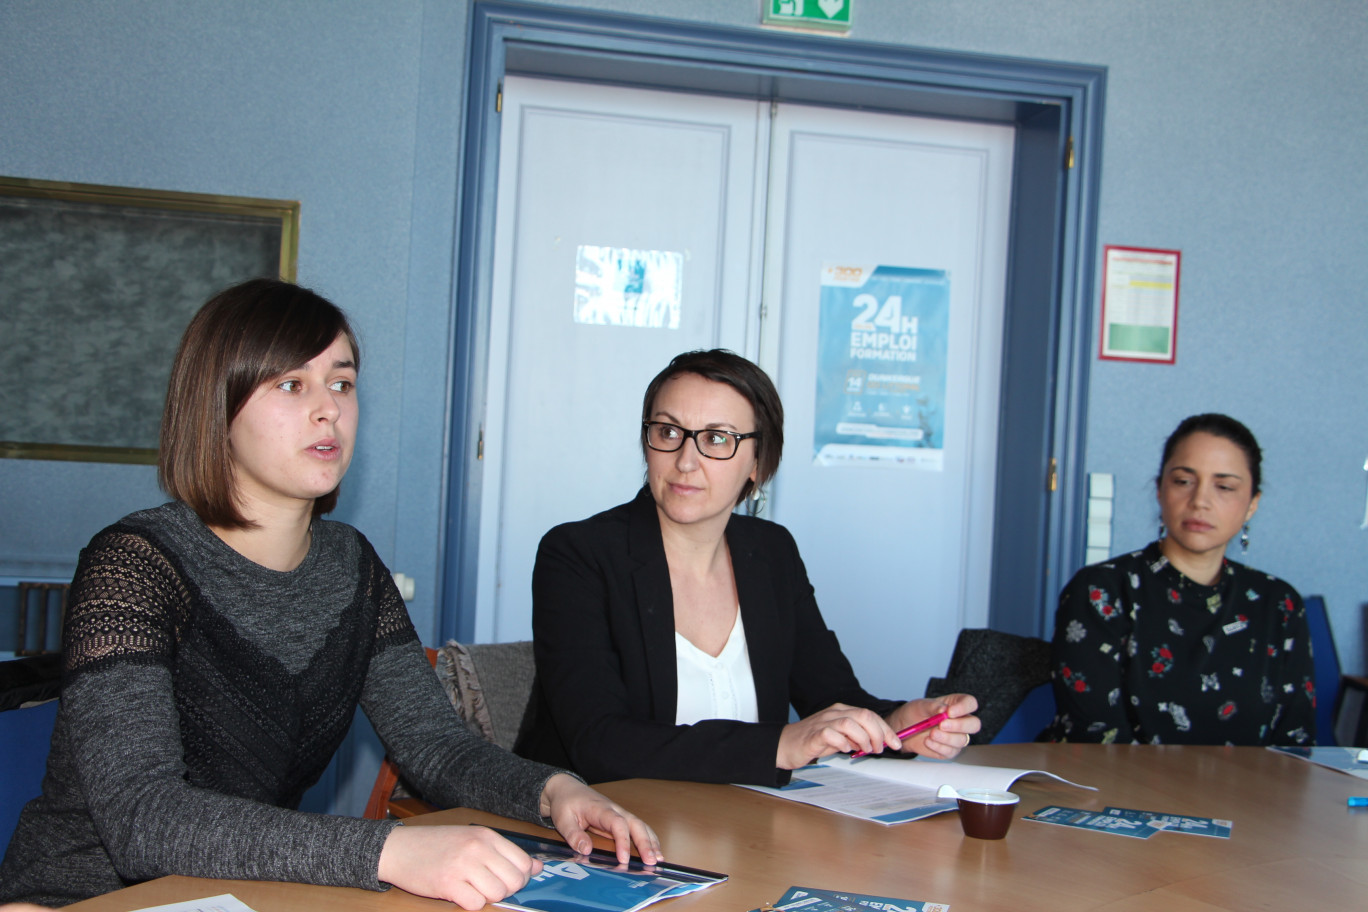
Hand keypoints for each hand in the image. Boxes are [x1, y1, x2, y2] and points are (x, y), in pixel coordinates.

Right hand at [377, 824, 539, 908]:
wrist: (399, 849)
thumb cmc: (436, 845)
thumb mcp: (472, 839)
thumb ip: (504, 853)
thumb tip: (537, 868)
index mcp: (486, 835)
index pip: (523, 862)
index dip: (520, 877)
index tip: (506, 879)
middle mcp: (478, 848)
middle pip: (514, 881)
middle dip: (506, 890)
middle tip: (488, 887)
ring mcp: (463, 866)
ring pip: (497, 893)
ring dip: (488, 897)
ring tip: (472, 890)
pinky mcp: (448, 884)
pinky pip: (476, 904)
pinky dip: (471, 904)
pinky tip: (460, 894)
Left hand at [540, 773, 662, 864]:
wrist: (567, 789)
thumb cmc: (565, 803)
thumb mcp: (562, 819)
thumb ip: (573, 835)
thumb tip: (586, 850)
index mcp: (600, 809)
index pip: (617, 823)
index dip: (623, 841)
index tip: (624, 860)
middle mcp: (614, 810)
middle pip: (635, 824)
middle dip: (645, 843)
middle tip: (651, 862)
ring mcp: (619, 814)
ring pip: (640, 825)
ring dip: (651, 842)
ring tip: (659, 859)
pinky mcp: (620, 819)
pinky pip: (637, 828)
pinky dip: (648, 839)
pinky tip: (655, 852)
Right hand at [777, 703, 898, 768]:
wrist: (784, 746)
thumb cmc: (811, 742)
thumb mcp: (839, 738)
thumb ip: (856, 738)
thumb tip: (877, 744)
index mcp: (841, 712)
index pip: (870, 715)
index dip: (886, 730)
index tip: (896, 744)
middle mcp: (833, 713)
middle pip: (864, 715)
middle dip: (878, 734)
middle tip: (879, 749)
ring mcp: (823, 722)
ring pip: (850, 723)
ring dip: (863, 739)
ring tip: (864, 751)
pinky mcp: (814, 735)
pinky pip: (832, 734)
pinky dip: (843, 743)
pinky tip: (844, 750)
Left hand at [886, 694, 980, 759]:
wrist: (905, 727)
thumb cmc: (916, 712)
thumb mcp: (921, 705)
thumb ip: (933, 706)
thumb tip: (944, 710)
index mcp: (956, 705)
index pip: (970, 703)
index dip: (964, 707)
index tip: (950, 712)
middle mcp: (961, 721)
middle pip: (974, 724)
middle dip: (960, 726)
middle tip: (942, 725)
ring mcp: (957, 736)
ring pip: (962, 740)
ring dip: (946, 738)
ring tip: (931, 733)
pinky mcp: (949, 750)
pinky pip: (950, 751)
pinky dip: (938, 747)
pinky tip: (928, 741)